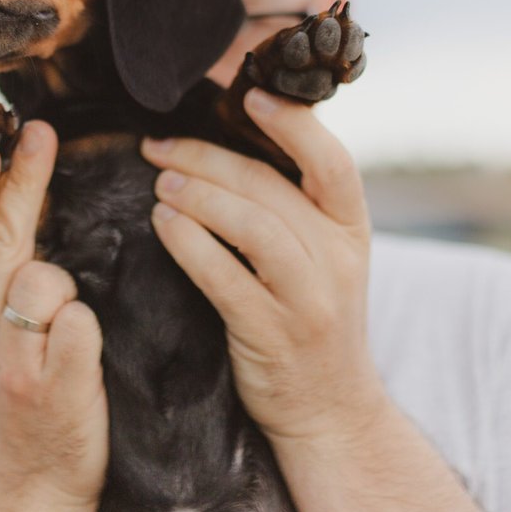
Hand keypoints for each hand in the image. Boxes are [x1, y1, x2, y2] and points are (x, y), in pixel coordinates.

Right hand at [0, 120, 107, 507]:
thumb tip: (9, 175)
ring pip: (41, 282)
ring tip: (66, 318)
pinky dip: (86, 326)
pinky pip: (78, 326)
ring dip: (62, 283)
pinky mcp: (53, 390)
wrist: (34, 477)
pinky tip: (83, 346)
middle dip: (18, 181)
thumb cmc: (25, 379)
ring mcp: (13, 363)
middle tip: (40, 132)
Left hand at [141, 88, 386, 444]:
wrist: (331, 414)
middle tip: (159, 145)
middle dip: (209, 157)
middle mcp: (338, 260)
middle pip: (273, 188)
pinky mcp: (273, 335)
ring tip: (159, 182)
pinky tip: (163, 225)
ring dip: (199, 196)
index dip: (294, 125)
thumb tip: (234, 142)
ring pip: (254, 227)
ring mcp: (309, 300)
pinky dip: (191, 245)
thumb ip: (294, 207)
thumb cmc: (311, 320)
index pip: (334, 163)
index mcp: (351, 230)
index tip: (249, 98)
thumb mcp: (324, 259)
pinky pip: (227, 279)